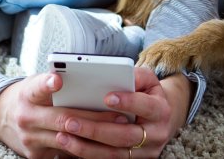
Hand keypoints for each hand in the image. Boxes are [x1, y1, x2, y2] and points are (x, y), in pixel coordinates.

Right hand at [0, 72, 129, 158]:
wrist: (0, 117)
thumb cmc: (28, 96)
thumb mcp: (35, 84)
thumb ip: (56, 84)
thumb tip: (90, 84)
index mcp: (27, 95)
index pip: (36, 87)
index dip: (46, 84)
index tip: (57, 79)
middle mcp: (27, 118)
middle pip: (63, 119)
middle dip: (94, 119)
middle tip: (119, 115)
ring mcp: (30, 140)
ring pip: (68, 140)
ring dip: (95, 137)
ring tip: (119, 130)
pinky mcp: (36, 156)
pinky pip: (66, 153)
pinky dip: (86, 148)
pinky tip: (105, 144)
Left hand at [52, 67, 191, 157]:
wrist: (160, 119)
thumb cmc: (147, 94)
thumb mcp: (147, 80)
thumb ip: (135, 75)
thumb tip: (116, 73)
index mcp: (161, 111)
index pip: (146, 107)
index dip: (128, 102)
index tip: (107, 97)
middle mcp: (156, 135)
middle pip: (124, 136)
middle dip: (95, 130)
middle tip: (69, 121)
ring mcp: (145, 152)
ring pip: (114, 153)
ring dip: (86, 147)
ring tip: (63, 136)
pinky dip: (88, 154)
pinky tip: (71, 146)